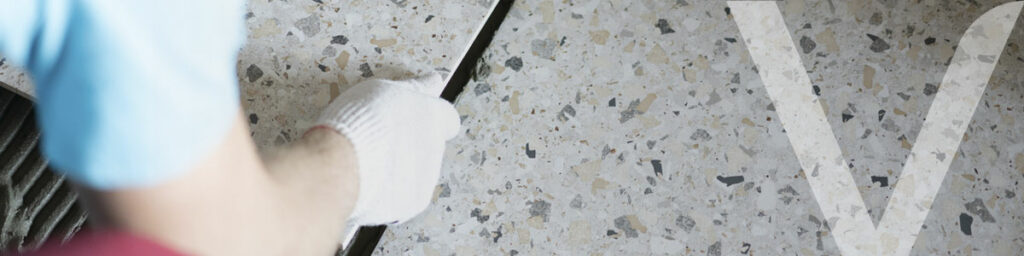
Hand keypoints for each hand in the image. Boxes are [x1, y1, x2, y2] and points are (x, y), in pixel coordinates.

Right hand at [315, 73, 459, 225]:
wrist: (341, 166)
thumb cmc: (358, 123)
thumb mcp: (383, 90)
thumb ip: (414, 88)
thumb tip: (434, 80)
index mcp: (433, 117)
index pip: (448, 119)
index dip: (431, 119)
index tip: (413, 119)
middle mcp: (436, 148)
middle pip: (427, 147)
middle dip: (407, 146)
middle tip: (377, 143)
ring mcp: (426, 178)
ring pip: (415, 173)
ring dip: (398, 170)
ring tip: (366, 163)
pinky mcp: (412, 204)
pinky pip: (402, 196)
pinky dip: (388, 192)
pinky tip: (367, 182)